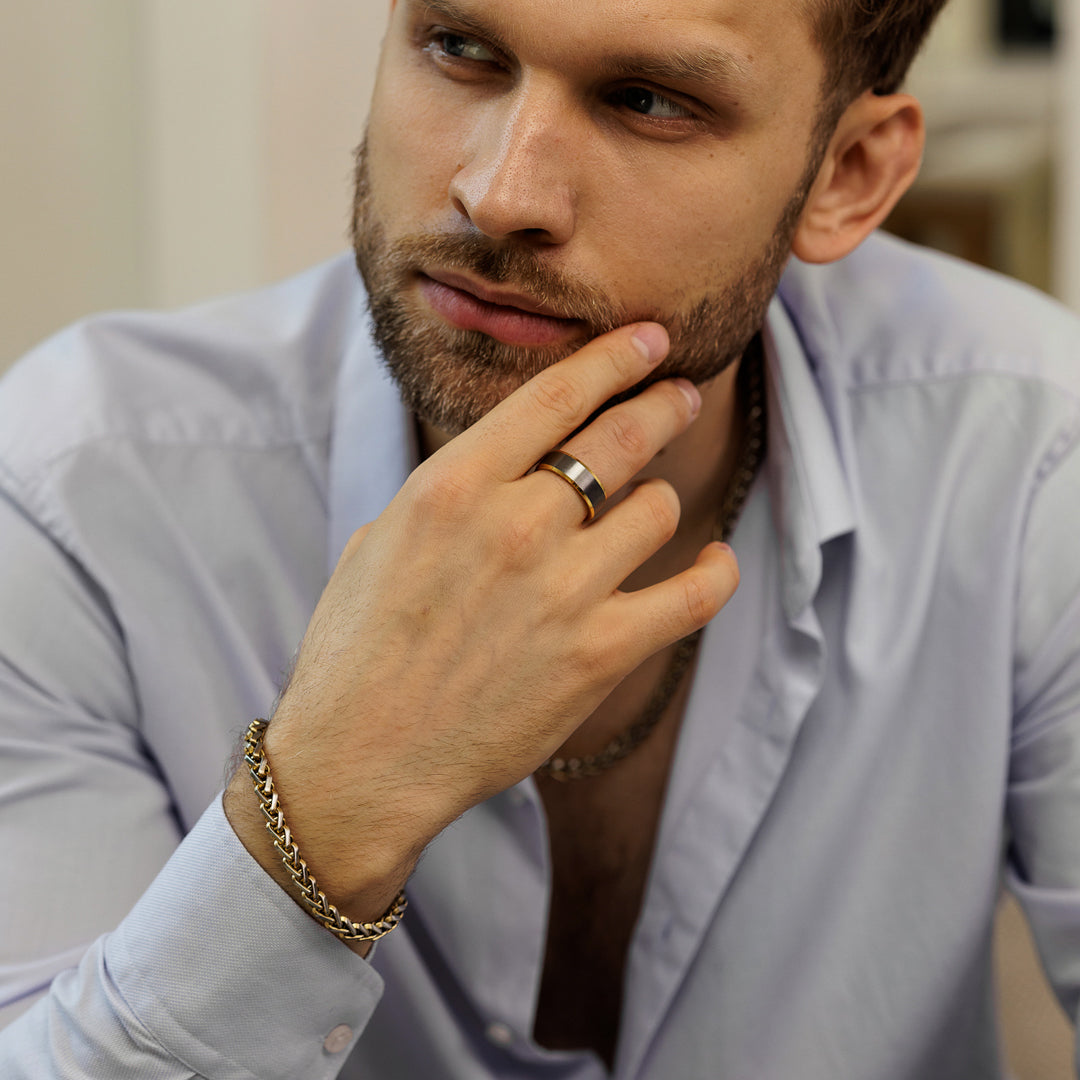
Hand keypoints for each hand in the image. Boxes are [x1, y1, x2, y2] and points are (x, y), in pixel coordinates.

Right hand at [225, 322, 738, 932]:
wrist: (358, 762)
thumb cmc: (354, 653)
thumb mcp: (380, 542)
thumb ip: (449, 496)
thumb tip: (504, 469)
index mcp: (453, 487)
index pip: (555, 396)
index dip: (612, 357)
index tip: (647, 339)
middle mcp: (515, 525)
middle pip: (620, 437)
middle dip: (660, 404)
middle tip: (679, 395)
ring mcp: (563, 591)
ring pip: (657, 508)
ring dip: (659, 502)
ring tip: (651, 507)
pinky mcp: (598, 655)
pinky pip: (691, 595)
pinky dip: (713, 573)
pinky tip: (715, 562)